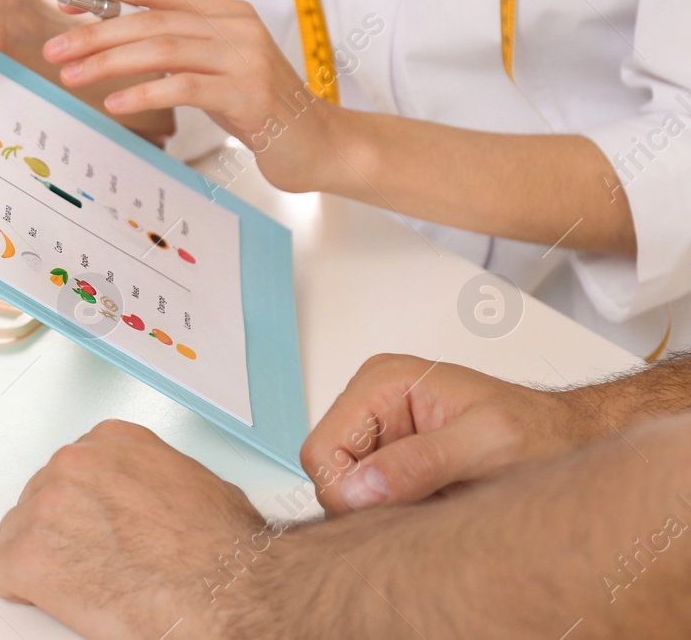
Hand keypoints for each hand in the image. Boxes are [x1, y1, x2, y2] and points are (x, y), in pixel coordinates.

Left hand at [0, 420, 261, 639]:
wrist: (224, 587)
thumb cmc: (221, 545)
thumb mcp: (192, 480)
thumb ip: (148, 477)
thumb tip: (146, 499)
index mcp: (110, 441)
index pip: (71, 466)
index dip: (80, 503)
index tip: (91, 522)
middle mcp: (72, 464)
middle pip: (39, 497)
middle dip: (59, 528)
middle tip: (89, 558)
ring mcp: (46, 507)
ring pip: (15, 532)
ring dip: (39, 555)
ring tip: (76, 580)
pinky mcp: (30, 556)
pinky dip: (15, 587)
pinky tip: (41, 596)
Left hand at [41, 0, 343, 190]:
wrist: (319, 143)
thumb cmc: (259, 107)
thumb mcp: (216, 67)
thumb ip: (178, 47)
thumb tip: (112, 40)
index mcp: (224, 11)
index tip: (66, 0)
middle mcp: (235, 26)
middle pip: (150, 19)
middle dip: (95, 33)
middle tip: (55, 49)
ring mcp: (244, 58)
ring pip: (162, 49)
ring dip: (109, 63)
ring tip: (72, 76)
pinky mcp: (248, 94)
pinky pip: (185, 87)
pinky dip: (144, 93)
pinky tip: (115, 104)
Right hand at [302, 353, 600, 514]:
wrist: (572, 439)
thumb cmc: (542, 432)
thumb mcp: (489, 446)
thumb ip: (422, 463)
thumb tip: (360, 487)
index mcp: (382, 381)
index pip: (321, 452)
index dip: (349, 493)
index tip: (397, 506)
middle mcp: (371, 401)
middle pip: (329, 473)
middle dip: (371, 500)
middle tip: (429, 502)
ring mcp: (379, 430)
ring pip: (347, 490)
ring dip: (387, 507)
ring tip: (440, 499)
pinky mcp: (391, 456)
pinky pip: (369, 497)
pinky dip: (397, 511)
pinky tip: (435, 503)